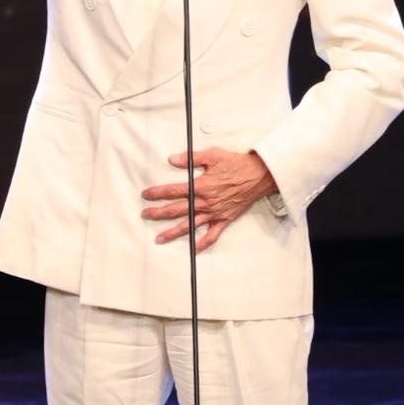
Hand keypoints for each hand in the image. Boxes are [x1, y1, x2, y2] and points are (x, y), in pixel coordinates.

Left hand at [141, 148, 277, 251]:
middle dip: (159, 213)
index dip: (158, 193)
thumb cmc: (237, 164)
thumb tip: (173, 159)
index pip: (174, 191)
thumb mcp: (213, 155)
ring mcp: (214, 213)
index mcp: (201, 186)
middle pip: (177, 210)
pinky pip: (212, 235)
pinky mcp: (224, 219)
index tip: (146, 194)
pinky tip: (193, 248)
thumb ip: (191, 158)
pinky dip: (202, 243)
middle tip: (145, 215)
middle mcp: (206, 202)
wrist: (258, 175)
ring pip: (190, 225)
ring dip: (173, 232)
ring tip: (159, 238)